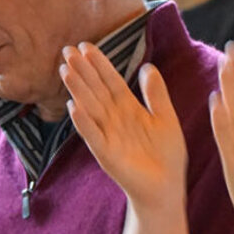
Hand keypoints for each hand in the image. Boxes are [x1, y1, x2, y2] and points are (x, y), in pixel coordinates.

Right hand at [61, 42, 187, 209]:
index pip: (111, 81)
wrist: (166, 188)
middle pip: (96, 90)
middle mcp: (115, 120)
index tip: (86, 46)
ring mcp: (108, 136)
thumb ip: (156, 94)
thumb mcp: (166, 118)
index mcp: (129, 109)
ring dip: (78, 91)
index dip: (99, 64)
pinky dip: (84, 123)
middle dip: (83, 71)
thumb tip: (148, 66)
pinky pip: (93, 136)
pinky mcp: (107, 154)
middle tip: (67, 50)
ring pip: (91, 108)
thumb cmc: (167, 156)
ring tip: (66, 71)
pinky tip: (74, 108)